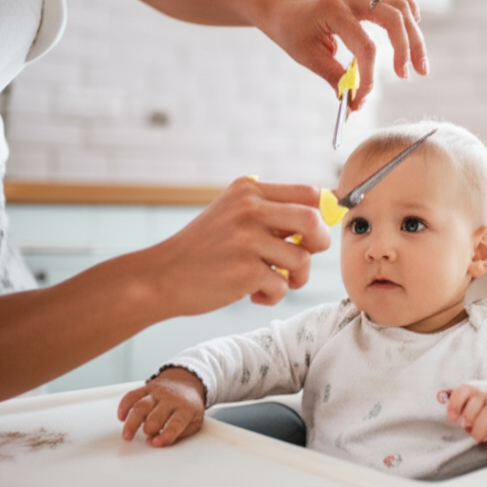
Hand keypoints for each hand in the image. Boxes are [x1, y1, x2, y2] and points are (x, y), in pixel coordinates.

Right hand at [118, 368, 205, 446]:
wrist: (187, 381)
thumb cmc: (188, 406)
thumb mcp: (193, 421)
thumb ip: (178, 434)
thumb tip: (156, 442)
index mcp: (186, 409)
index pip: (176, 423)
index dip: (166, 435)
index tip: (156, 443)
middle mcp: (170, 399)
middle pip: (155, 416)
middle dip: (149, 430)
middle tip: (147, 438)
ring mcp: (157, 393)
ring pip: (140, 406)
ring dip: (131, 423)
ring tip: (127, 436)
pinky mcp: (146, 388)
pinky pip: (131, 396)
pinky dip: (124, 407)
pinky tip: (122, 417)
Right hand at [132, 177, 330, 321]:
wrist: (161, 276)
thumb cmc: (203, 249)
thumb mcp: (232, 214)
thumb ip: (271, 212)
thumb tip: (325, 214)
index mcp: (249, 190)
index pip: (309, 193)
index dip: (322, 215)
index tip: (313, 234)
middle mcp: (248, 209)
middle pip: (313, 220)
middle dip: (319, 242)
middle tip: (304, 256)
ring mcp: (246, 240)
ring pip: (302, 258)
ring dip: (295, 277)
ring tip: (273, 281)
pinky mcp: (244, 271)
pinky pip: (283, 285)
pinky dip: (273, 295)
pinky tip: (253, 293)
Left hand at [259, 0, 427, 110]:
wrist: (283, 7)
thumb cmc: (292, 30)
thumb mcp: (309, 58)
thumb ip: (336, 79)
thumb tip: (356, 105)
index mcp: (333, 10)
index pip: (365, 47)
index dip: (369, 78)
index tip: (362, 98)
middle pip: (393, 19)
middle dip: (406, 50)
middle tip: (410, 76)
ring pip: (402, 6)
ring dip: (415, 36)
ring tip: (419, 64)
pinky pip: (399, 0)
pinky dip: (410, 16)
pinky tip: (414, 34)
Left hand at [445, 381, 486, 447]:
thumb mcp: (475, 399)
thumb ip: (459, 401)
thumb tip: (439, 397)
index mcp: (472, 388)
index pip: (460, 393)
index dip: (454, 406)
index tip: (453, 419)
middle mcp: (484, 390)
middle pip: (470, 412)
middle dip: (470, 426)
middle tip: (472, 428)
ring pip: (482, 420)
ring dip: (481, 433)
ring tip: (482, 436)